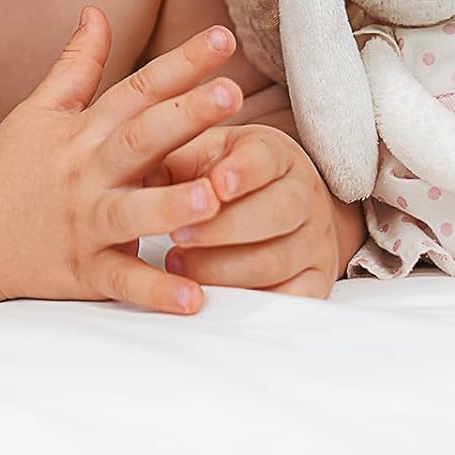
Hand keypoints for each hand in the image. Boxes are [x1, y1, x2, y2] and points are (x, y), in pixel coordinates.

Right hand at [0, 7, 243, 315]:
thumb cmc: (9, 165)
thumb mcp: (40, 107)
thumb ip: (76, 63)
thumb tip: (96, 10)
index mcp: (84, 129)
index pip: (138, 87)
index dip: (181, 62)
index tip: (223, 36)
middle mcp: (87, 171)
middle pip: (141, 138)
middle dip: (187, 116)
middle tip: (232, 92)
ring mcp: (84, 222)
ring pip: (131, 213)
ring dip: (171, 206)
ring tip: (212, 198)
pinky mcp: (80, 271)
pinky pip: (121, 282)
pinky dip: (155, 292)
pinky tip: (193, 299)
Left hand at [144, 124, 340, 297]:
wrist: (281, 208)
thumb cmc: (223, 177)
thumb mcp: (203, 154)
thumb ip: (175, 158)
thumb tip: (138, 171)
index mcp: (276, 154)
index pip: (266, 158)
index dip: (241, 172)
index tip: (214, 186)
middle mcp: (304, 195)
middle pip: (276, 211)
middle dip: (221, 228)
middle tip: (175, 236)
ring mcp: (314, 241)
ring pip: (276, 259)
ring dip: (222, 266)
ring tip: (178, 264)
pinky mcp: (316, 283)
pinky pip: (289, 300)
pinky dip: (248, 301)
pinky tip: (211, 295)